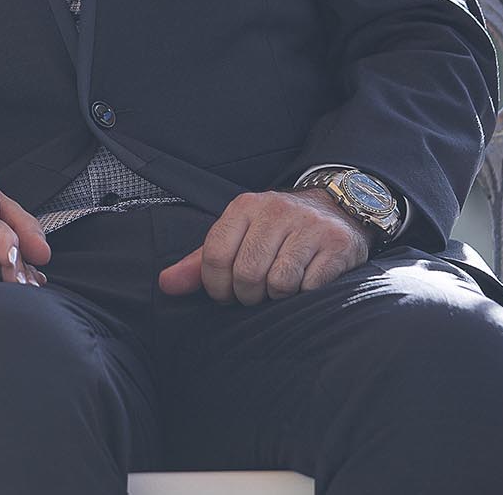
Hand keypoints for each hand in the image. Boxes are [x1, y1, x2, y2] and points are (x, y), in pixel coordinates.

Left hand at [157, 189, 368, 305]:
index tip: (226, 293)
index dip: (216, 286)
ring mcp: (308, 226)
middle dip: (247, 295)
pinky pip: (310, 286)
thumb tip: (166, 284)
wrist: (336, 210)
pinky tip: (305, 282)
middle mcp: (275, 210)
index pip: (215, 256)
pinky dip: (304, 294)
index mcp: (244, 206)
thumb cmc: (277, 231)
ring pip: (278, 282)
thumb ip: (200, 262)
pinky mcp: (336, 244)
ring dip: (276, 296)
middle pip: (246, 273)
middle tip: (255, 293)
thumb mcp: (237, 236)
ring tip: (279, 287)